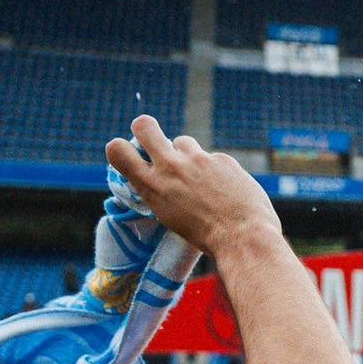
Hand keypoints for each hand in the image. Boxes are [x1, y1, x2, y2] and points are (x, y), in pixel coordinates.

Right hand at [106, 117, 280, 255]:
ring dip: (188, 156)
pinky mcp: (222, 159)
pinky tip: (229, 191)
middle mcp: (170, 166)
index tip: (133, 155)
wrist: (245, 238)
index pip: (117, 149)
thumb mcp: (169, 216)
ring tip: (204, 182)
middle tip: (156, 142)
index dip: (122, 148)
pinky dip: (218, 172)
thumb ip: (161, 189)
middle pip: (144, 125)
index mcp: (152, 185)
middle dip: (145, 128)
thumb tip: (160, 175)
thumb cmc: (207, 237)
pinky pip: (213, 159)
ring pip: (183, 142)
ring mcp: (197, 159)